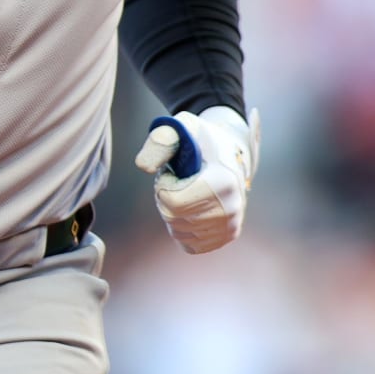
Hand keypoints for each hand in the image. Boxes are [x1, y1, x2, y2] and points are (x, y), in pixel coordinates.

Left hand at [134, 106, 260, 253]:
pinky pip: (189, 243)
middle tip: (179, 182)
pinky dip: (182, 228)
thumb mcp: (183, 130)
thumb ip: (160, 141)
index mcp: (222, 182)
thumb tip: (143, 166)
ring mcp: (230, 225)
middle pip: (173, 217)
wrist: (230, 154)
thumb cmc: (202, 141)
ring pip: (178, 232)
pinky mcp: (227, 237)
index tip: (174, 172)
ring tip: (188, 192)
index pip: (172, 202)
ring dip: (173, 213)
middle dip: (166, 198)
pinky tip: (192, 209)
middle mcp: (231, 208)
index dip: (163, 186)